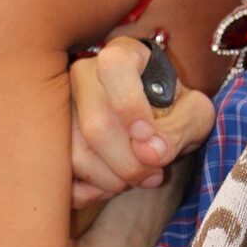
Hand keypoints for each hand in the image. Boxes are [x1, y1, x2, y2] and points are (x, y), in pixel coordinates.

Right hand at [69, 37, 214, 209]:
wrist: (153, 123)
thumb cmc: (174, 111)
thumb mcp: (194, 114)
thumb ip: (180, 128)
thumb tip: (149, 153)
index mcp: (122, 55)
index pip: (114, 68)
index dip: (132, 108)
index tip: (151, 139)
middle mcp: (83, 75)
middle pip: (96, 125)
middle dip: (130, 163)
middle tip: (153, 174)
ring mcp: (61, 107)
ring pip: (76, 155)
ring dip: (113, 180)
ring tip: (137, 178)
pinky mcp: (52, 141)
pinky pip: (63, 175)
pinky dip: (90, 192)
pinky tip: (111, 184)